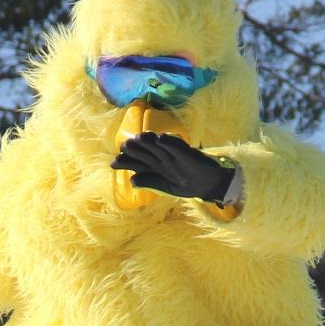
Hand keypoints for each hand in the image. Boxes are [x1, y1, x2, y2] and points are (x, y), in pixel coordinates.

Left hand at [111, 132, 235, 203]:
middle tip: (124, 146)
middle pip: (147, 152)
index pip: (139, 162)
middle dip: (135, 149)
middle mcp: (164, 159)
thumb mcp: (168, 187)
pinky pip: (178, 147)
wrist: (211, 183)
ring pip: (159, 147)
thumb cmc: (189, 183)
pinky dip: (170, 142)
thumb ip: (152, 182)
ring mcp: (175, 155)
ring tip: (138, 138)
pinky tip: (161, 138)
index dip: (127, 161)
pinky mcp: (187, 153)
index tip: (113, 162)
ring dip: (149, 142)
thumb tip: (132, 181)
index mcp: (157, 167)